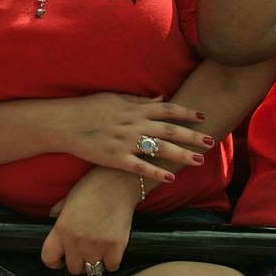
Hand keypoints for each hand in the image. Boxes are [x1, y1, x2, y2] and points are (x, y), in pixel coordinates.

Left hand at [41, 169, 138, 273]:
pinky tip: (111, 250)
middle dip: (78, 262)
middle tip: (84, 253)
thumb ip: (58, 214)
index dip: (54, 262)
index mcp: (61, 228)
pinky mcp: (116, 246)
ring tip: (98, 251)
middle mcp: (76, 241)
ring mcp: (97, 245)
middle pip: (73, 268)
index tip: (60, 260)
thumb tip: (52, 223)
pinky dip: (111, 261)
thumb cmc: (93, 186)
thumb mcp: (68, 198)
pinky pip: (111, 266)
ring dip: (94, 262)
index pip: (48, 258)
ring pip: (92, 270)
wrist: (118, 180)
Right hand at [59, 92, 212, 182]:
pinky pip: (140, 166)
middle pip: (170, 130)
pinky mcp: (115, 158)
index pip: (167, 109)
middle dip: (192, 136)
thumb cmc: (90, 108)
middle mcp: (134, 124)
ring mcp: (125, 141)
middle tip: (211, 141)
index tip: (202, 117)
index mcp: (135, 109)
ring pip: (160, 148)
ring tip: (199, 160)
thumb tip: (162, 99)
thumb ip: (141, 101)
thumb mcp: (116, 99)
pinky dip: (156, 171)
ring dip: (181, 154)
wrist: (65, 123)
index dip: (186, 113)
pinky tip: (171, 177)